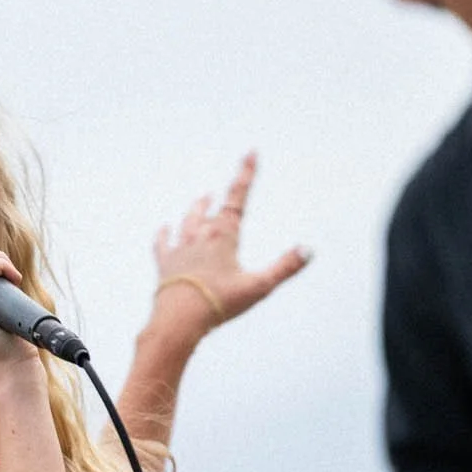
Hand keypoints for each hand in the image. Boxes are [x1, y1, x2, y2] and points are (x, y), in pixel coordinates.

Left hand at [151, 152, 309, 337]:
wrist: (178, 319)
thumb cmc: (219, 303)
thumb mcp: (258, 287)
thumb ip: (284, 267)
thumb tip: (308, 249)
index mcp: (224, 235)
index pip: (238, 197)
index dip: (245, 174)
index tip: (251, 153)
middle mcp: (200, 234)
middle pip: (212, 208)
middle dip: (222, 196)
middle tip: (226, 186)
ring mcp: (181, 247)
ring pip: (188, 219)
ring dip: (197, 208)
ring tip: (201, 198)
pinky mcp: (165, 263)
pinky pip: (163, 242)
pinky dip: (165, 234)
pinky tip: (165, 228)